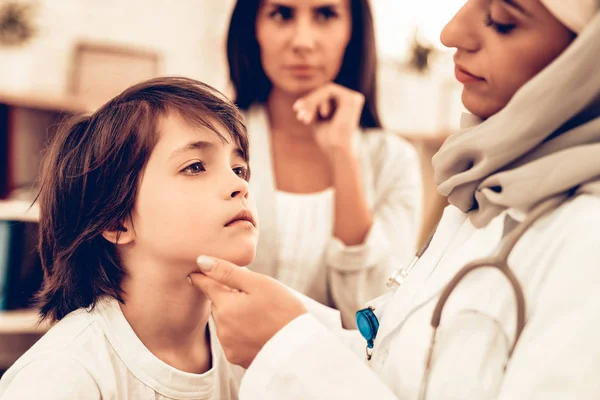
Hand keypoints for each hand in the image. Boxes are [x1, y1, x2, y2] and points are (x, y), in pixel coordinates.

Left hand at [188, 256, 306, 368]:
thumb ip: (228, 272)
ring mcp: (228, 345)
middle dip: (228, 297)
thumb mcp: (259, 284)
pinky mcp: (237, 358)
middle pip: (218, 304)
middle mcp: (221, 328)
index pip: (205, 285)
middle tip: (252, 294)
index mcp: (224, 306)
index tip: (197, 270)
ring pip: (225, 321)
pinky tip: (259, 329)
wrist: (300, 348)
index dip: (203, 276)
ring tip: (260, 313)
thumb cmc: (283, 310)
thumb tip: (201, 261)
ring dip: (234, 314)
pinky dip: (241, 332)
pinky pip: (233, 338)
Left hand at [293, 83, 364, 154]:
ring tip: (306, 118)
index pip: (325, 95)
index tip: (296, 110)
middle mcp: (353, 99)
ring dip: (312, 102)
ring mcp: (354, 98)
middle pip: (325, 91)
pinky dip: (317, 100)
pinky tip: (316, 114)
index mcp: (347, 105)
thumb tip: (307, 98)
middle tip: (298, 113)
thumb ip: (316, 106)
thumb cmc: (327, 139)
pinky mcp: (352, 98)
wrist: (336, 149)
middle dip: (309, 101)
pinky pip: (329, 90)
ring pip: (326, 89)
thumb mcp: (318, 118)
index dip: (310, 100)